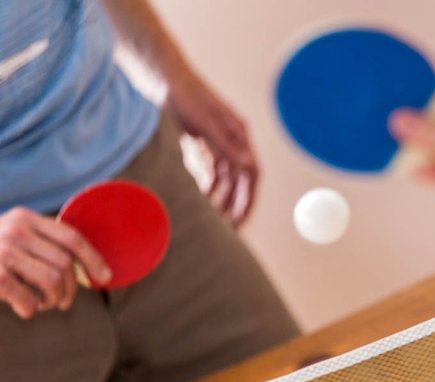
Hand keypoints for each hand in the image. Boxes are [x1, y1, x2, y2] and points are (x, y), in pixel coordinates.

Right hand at [0, 207, 111, 318]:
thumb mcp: (11, 233)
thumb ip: (40, 241)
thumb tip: (84, 266)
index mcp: (24, 217)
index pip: (71, 237)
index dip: (93, 258)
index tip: (105, 276)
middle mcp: (15, 230)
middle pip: (66, 264)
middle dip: (71, 288)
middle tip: (64, 301)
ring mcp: (3, 251)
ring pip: (53, 281)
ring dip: (54, 299)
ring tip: (46, 303)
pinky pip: (29, 299)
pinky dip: (31, 308)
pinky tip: (24, 307)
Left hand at [166, 71, 258, 226]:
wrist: (162, 77)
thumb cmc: (185, 94)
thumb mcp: (205, 121)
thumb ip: (226, 145)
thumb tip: (249, 167)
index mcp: (239, 135)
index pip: (251, 174)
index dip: (248, 199)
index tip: (240, 221)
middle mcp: (233, 141)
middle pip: (240, 181)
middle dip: (235, 205)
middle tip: (228, 230)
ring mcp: (219, 144)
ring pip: (225, 180)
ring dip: (220, 199)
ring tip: (212, 220)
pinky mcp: (204, 145)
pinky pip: (211, 173)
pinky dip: (208, 188)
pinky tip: (200, 201)